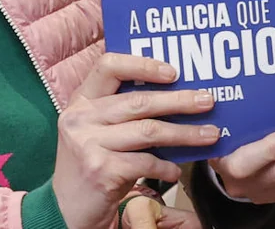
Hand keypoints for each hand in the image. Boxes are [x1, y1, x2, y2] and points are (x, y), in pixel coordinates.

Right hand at [53, 53, 220, 228]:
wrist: (66, 209)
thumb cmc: (92, 163)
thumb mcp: (98, 130)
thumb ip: (124, 111)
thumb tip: (177, 96)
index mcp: (81, 100)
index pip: (109, 66)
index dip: (142, 64)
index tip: (173, 72)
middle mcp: (81, 118)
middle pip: (139, 101)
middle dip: (179, 101)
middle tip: (208, 101)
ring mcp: (88, 144)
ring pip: (148, 130)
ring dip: (184, 133)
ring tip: (209, 135)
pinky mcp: (100, 170)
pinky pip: (145, 162)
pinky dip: (166, 167)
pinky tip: (176, 171)